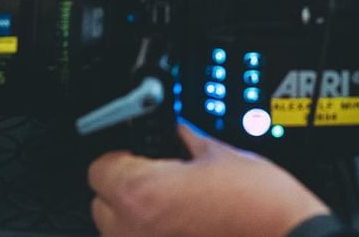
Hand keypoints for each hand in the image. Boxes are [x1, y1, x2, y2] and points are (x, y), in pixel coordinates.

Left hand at [88, 121, 329, 236]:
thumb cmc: (259, 206)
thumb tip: (181, 132)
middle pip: (103, 204)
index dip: (121, 154)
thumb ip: (191, 140)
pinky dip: (159, 235)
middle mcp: (134, 231)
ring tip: (178, 207)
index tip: (139, 151)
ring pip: (120, 232)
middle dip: (127, 188)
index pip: (100, 168)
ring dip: (138, 218)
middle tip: (161, 177)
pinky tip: (185, 227)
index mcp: (142, 193)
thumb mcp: (223, 155)